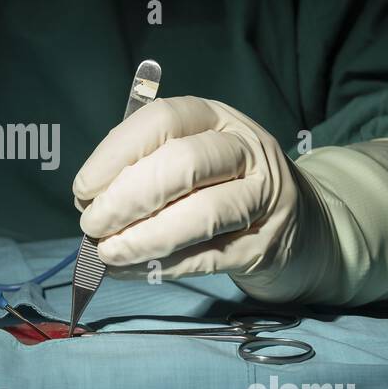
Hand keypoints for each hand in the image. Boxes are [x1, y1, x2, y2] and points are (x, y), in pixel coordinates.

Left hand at [72, 95, 308, 288]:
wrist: (303, 226)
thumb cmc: (226, 187)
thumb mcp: (195, 157)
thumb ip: (146, 167)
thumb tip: (89, 200)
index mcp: (217, 118)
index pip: (163, 120)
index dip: (116, 154)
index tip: (83, 188)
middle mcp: (246, 150)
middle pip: (183, 165)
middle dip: (127, 198)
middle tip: (92, 224)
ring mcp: (263, 198)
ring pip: (201, 214)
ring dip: (143, 237)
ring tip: (107, 253)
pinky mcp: (265, 247)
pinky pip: (208, 257)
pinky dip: (161, 267)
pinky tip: (129, 270)